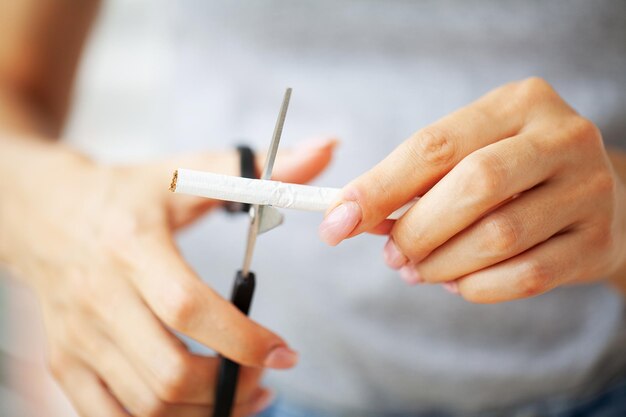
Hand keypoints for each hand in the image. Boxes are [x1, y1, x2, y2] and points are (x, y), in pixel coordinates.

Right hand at [0, 136, 336, 416]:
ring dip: (205, 411)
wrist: (42, 212)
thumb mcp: (182, 173)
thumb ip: (256, 170)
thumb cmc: (122, 195)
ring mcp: (77, 338)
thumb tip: (326, 151)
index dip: (243, 339)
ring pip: (145, 404)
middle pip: (169, 372)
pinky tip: (196, 408)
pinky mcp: (64, 362)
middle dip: (230, 387)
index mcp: (132, 248)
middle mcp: (99, 299)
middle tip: (267, 376)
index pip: (189, 309)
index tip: (286, 352)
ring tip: (244, 393)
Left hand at [319, 77, 625, 302]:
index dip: (379, 187)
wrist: (594, 199)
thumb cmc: (511, 174)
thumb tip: (349, 214)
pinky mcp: (597, 242)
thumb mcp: (468, 153)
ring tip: (419, 270)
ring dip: (442, 264)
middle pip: (473, 186)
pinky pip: (526, 276)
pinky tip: (458, 283)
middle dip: (417, 230)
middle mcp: (561, 138)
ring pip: (498, 237)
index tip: (337, 221)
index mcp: (517, 104)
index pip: (434, 145)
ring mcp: (588, 190)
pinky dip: (477, 287)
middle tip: (391, 254)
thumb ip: (413, 178)